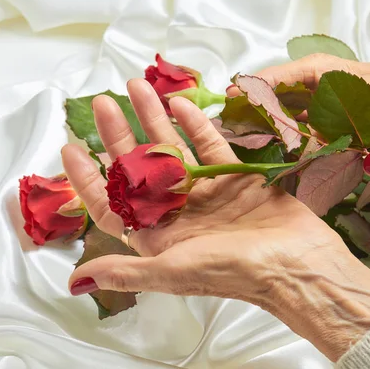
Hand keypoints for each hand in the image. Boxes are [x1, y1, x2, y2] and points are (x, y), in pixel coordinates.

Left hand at [62, 79, 369, 360]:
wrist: (297, 264)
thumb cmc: (235, 273)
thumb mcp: (174, 272)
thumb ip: (126, 272)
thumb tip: (77, 280)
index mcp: (159, 237)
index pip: (113, 206)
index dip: (89, 180)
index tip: (72, 148)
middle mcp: (178, 213)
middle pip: (139, 169)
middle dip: (118, 136)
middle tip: (103, 103)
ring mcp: (206, 193)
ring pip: (173, 150)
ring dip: (154, 120)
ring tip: (138, 88)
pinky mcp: (234, 177)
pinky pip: (209, 145)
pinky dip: (195, 124)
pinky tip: (180, 103)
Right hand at [246, 53, 369, 177]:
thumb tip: (368, 163)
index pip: (325, 74)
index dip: (283, 80)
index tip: (248, 87)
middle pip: (312, 79)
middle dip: (273, 88)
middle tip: (235, 104)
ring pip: (320, 98)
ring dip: (287, 111)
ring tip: (255, 131)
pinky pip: (337, 117)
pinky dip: (312, 130)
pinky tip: (298, 149)